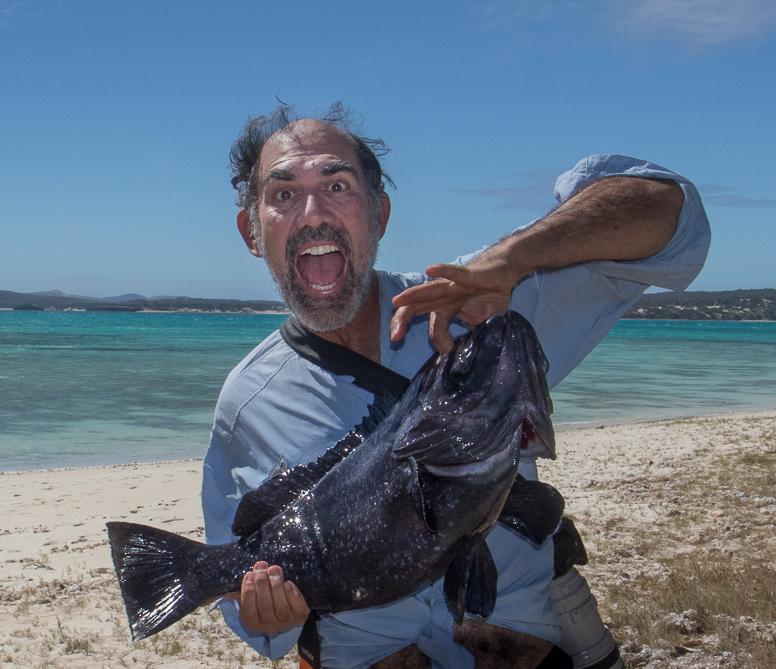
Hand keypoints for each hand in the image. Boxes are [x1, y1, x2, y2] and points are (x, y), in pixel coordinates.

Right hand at [233, 562, 309, 634]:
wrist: (285, 595)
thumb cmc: (261, 591)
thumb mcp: (245, 591)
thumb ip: (229, 590)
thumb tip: (203, 595)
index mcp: (253, 622)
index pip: (248, 612)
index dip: (248, 592)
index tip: (249, 574)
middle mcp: (269, 626)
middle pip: (265, 606)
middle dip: (262, 584)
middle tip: (262, 567)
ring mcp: (286, 622)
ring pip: (281, 607)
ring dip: (277, 585)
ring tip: (274, 569)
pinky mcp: (300, 616)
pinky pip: (298, 608)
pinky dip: (293, 595)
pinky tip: (288, 583)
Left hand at [391, 244, 520, 353]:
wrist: (504, 272)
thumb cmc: (489, 296)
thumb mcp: (480, 323)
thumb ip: (471, 338)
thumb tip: (467, 356)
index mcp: (445, 309)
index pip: (433, 329)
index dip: (438, 342)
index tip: (447, 353)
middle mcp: (443, 297)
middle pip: (417, 308)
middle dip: (403, 321)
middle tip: (395, 337)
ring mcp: (453, 285)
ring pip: (429, 291)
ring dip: (412, 296)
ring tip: (397, 302)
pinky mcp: (467, 274)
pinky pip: (454, 273)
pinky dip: (443, 270)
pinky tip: (430, 270)